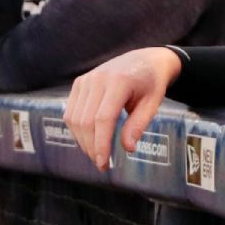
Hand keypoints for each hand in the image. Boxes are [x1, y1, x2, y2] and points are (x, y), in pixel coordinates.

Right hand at [64, 47, 182, 170]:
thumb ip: (138, 124)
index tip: (104, 163)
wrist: (145, 59)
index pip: (103, 119)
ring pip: (74, 118)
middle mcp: (98, 79)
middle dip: (91, 147)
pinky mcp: (79, 82)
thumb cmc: (152, 83)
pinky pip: (71, 111)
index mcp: (119, 82)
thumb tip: (127, 148)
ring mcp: (86, 79)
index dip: (101, 144)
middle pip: (86, 121)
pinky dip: (77, 130)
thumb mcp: (152, 103)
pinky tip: (89, 140)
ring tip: (97, 154)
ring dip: (83, 141)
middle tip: (102, 165)